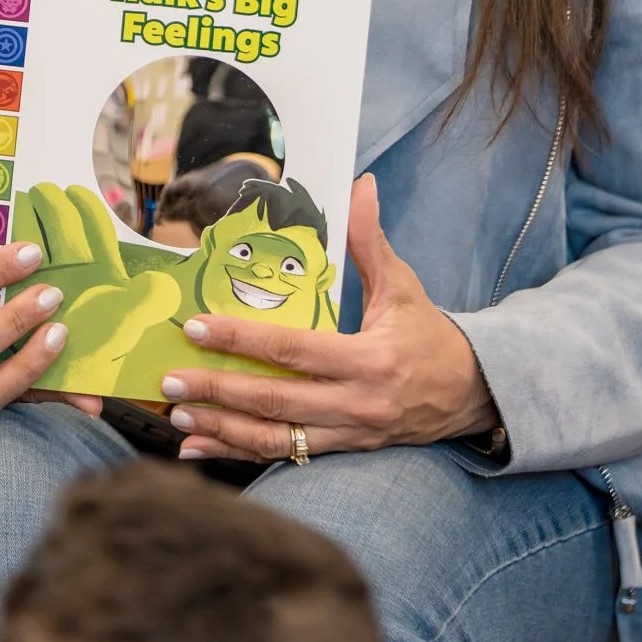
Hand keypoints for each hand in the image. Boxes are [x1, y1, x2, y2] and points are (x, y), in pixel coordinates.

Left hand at [159, 174, 494, 461]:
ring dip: (221, 429)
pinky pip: (283, 457)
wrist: (470, 394)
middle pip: (274, 401)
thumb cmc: (430, 335)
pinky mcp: (341, 452)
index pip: (292, 350)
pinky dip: (238, 455)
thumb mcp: (404, 286)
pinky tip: (201, 448)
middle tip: (170, 378)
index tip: (196, 328)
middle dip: (218, 391)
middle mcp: (354, 404)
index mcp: (367, 360)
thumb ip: (371, 240)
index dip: (241, 340)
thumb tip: (360, 185)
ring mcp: (346, 435)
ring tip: (177, 416)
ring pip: (274, 439)